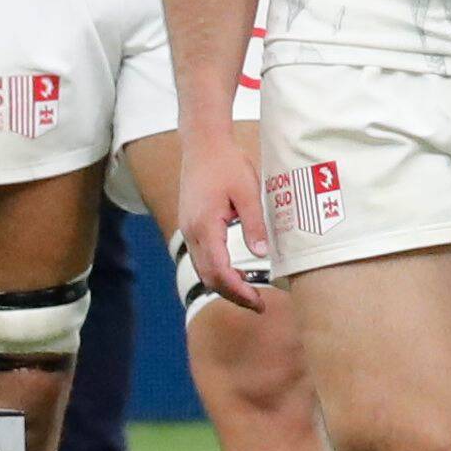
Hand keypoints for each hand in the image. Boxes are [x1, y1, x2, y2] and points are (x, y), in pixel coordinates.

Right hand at [175, 128, 271, 311]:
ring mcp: (188, 230)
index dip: (239, 292)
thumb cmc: (227, 164)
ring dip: (223, 286)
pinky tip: (234, 274)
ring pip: (203, 270)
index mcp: (205, 227)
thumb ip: (254, 225)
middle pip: (208, 278)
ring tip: (249, 294)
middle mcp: (191, 233)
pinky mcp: (190, 226)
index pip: (220, 272)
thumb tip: (262, 255)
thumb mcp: (248, 192)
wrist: (202, 145)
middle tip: (258, 305)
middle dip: (232, 295)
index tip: (259, 302)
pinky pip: (201, 258)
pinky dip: (216, 272)